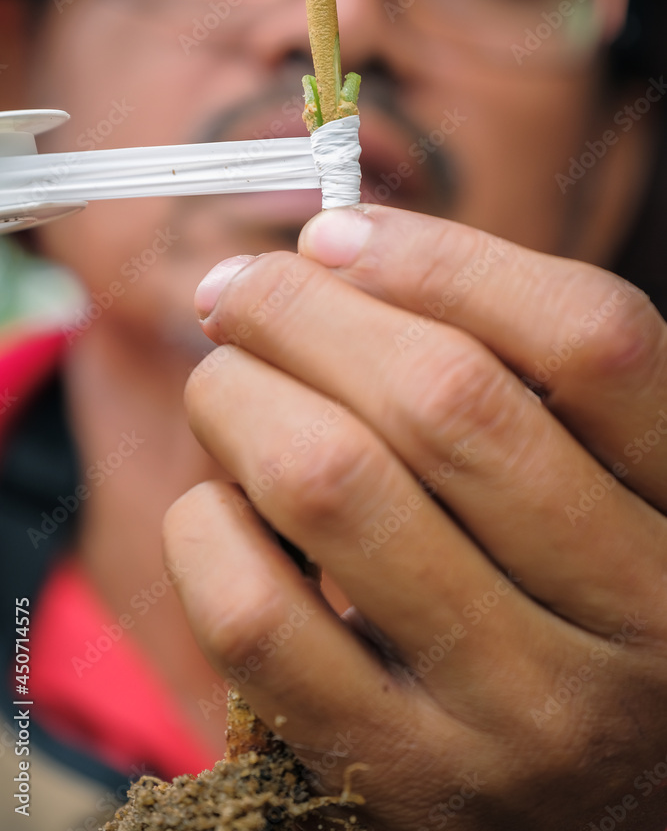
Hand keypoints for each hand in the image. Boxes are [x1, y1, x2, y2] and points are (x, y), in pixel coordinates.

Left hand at [165, 205, 666, 829]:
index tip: (337, 236)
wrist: (595, 792)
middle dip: (301, 311)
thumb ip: (499, 364)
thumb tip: (330, 255)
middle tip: (242, 293)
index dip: (444, 259)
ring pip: (331, 483)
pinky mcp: (405, 776)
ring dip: (239, 399)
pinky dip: (205, 530)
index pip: (592, 339)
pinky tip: (221, 509)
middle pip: (441, 399)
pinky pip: (257, 618)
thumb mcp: (588, 476)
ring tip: (226, 386)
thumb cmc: (566, 586)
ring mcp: (519, 712)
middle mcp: (632, 614)